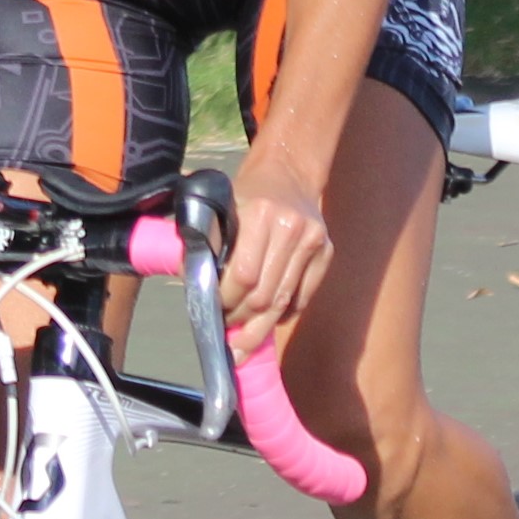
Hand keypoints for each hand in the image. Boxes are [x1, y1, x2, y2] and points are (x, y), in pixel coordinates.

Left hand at [218, 153, 331, 356]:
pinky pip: (302, 299)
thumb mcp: (221, 206)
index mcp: (261, 214)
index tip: (214, 311)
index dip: (225, 301)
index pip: (243, 276)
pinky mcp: (326, 253)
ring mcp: (313, 242)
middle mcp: (291, 228)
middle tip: (226, 331)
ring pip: (283, 303)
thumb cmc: (246, 194)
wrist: (287, 173)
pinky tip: (266, 322)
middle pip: (264, 295)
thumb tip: (192, 281)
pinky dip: (283, 315)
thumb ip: (207, 240)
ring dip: (260, 327)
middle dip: (241, 319)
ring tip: (243, 344)